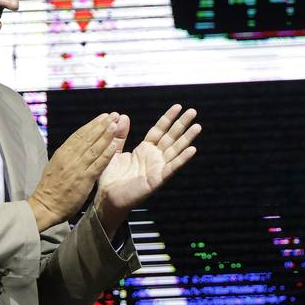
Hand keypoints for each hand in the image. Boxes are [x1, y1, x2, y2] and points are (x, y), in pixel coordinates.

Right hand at [28, 112, 121, 230]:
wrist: (45, 206)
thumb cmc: (50, 188)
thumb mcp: (55, 165)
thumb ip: (67, 155)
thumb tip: (76, 145)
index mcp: (62, 153)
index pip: (79, 135)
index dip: (92, 125)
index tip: (102, 117)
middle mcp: (69, 157)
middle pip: (87, 137)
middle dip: (101, 125)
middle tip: (113, 115)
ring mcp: (77, 168)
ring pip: (93, 148)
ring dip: (105, 135)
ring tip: (115, 124)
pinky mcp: (83, 179)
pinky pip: (97, 164)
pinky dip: (106, 154)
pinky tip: (114, 146)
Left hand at [95, 104, 200, 235]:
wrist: (107, 198)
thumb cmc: (110, 177)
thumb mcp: (113, 151)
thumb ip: (120, 135)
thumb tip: (123, 116)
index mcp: (145, 149)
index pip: (159, 130)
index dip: (168, 118)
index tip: (178, 106)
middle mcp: (154, 157)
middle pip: (171, 137)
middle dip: (182, 124)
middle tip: (193, 111)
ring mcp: (158, 168)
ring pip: (175, 150)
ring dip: (187, 139)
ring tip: (198, 126)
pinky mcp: (157, 180)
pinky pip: (172, 168)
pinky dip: (182, 159)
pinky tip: (192, 150)